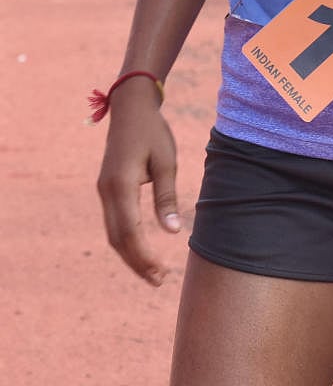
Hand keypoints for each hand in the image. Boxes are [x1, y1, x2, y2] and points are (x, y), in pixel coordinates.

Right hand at [96, 80, 180, 285]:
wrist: (130, 107)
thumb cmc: (153, 131)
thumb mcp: (166, 161)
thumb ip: (167, 197)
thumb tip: (173, 232)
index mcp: (121, 185)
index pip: (130, 232)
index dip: (144, 257)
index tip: (161, 273)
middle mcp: (107, 191)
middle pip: (118, 239)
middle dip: (137, 263)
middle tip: (158, 281)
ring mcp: (103, 190)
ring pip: (113, 233)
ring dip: (130, 255)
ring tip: (152, 273)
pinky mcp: (107, 188)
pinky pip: (113, 222)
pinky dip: (126, 240)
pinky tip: (140, 250)